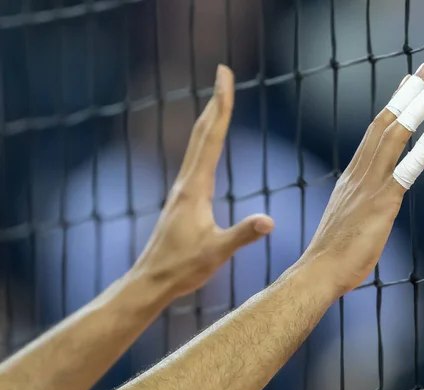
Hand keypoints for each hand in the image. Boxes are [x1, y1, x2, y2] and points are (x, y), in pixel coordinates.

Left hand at [130, 65, 273, 299]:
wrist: (151, 280)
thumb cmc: (182, 268)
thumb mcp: (217, 252)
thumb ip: (243, 234)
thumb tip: (270, 220)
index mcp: (196, 188)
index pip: (212, 138)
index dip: (222, 106)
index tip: (225, 77)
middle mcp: (186, 182)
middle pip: (203, 132)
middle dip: (215, 101)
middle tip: (224, 73)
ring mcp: (182, 189)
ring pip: (197, 144)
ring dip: (209, 118)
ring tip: (219, 100)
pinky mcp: (182, 198)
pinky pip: (196, 158)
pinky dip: (206, 139)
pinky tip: (208, 144)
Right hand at [300, 63, 423, 295]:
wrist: (319, 270)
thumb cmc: (334, 251)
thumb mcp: (348, 217)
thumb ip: (361, 202)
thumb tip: (373, 201)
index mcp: (352, 176)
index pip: (373, 132)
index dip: (392, 107)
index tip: (406, 87)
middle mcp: (359, 173)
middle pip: (383, 125)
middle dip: (405, 95)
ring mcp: (369, 186)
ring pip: (392, 137)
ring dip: (415, 109)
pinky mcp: (382, 203)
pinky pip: (405, 170)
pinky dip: (421, 147)